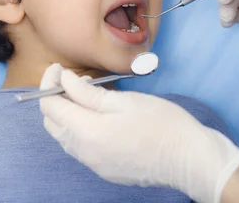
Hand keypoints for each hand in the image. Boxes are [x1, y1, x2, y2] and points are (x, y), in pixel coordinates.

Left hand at [39, 64, 238, 202]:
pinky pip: (81, 147)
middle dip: (56, 98)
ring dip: (69, 113)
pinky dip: (80, 128)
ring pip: (65, 136)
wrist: (189, 159)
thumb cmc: (162, 123)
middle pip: (52, 123)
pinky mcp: (105, 169)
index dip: (49, 83)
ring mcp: (94, 164)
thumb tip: (63, 80)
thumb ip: (86, 92)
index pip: (49, 106)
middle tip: (74, 80)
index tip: (59, 68)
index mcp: (86, 132)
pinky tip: (100, 115)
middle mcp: (84, 152)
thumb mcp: (123, 100)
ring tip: (90, 94)